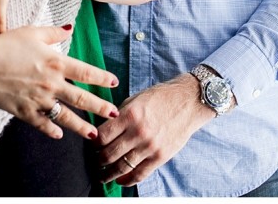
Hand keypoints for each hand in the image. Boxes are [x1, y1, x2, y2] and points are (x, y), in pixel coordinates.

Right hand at [0, 25, 119, 140]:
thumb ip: (52, 32)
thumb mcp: (29, 33)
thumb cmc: (3, 45)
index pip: (86, 73)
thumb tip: (70, 28)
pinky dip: (52, 130)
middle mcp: (52, 84)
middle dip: (100, 108)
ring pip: (67, 117)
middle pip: (82, 99)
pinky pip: (43, 124)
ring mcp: (40, 100)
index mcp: (56, 63)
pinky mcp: (25, 112)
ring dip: (83, 127)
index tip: (114, 83)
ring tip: (94, 134)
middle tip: (114, 114)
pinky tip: (59, 135)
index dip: (102, 78)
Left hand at [95, 74, 214, 185]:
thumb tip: (102, 130)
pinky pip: (141, 173)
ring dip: (109, 174)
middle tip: (92, 162)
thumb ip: (118, 116)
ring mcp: (150, 147)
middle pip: (109, 153)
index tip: (89, 144)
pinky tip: (119, 181)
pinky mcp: (161, 157)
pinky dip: (128, 180)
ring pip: (122, 166)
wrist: (188, 102)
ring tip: (101, 176)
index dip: (92, 142)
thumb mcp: (133, 100)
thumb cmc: (159, 98)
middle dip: (97, 160)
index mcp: (129, 115)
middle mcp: (138, 132)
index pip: (102, 135)